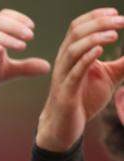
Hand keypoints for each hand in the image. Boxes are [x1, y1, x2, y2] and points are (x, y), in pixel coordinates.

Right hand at [0, 9, 49, 105]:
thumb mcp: (6, 73)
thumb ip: (24, 68)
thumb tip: (48, 66)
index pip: (3, 16)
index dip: (18, 19)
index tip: (32, 28)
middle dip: (15, 26)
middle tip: (31, 36)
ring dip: (5, 37)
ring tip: (22, 46)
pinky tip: (0, 52)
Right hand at [37, 8, 123, 150]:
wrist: (66, 127)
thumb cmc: (84, 100)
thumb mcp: (109, 77)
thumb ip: (122, 63)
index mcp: (72, 55)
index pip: (79, 27)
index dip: (95, 16)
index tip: (115, 13)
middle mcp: (64, 62)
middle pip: (77, 32)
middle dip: (99, 23)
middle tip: (121, 21)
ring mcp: (63, 76)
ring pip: (73, 49)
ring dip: (94, 38)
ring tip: (114, 34)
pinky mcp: (66, 92)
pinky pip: (73, 72)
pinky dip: (86, 59)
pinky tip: (100, 51)